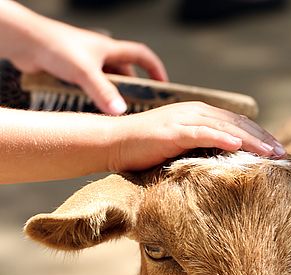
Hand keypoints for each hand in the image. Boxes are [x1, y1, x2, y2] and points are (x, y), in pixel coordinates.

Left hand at [2, 2, 165, 114]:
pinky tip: (96, 110)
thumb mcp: (84, 72)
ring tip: (119, 113)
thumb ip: (103, 93)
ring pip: (108, 81)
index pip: (142, 56)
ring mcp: (86, 63)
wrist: (25, 41)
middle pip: (126, 73)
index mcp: (109, 49)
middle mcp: (100, 55)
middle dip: (134, 90)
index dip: (155, 70)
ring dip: (114, 95)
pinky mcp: (72, 71)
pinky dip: (97, 98)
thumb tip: (121, 112)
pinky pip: (92, 86)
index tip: (163, 86)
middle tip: (141, 109)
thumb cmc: (54, 47)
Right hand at [107, 102, 285, 171]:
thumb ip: (202, 151)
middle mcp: (196, 112)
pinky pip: (202, 133)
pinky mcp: (173, 131)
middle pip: (238, 123)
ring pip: (226, 127)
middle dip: (263, 139)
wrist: (114, 144)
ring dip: (251, 140)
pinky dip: (221, 138)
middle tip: (283, 155)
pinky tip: (238, 145)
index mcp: (200, 115)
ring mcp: (185, 119)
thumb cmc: (146, 151)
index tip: (277, 152)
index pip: (238, 124)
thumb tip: (224, 168)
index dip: (260, 137)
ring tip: (270, 153)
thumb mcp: (181, 149)